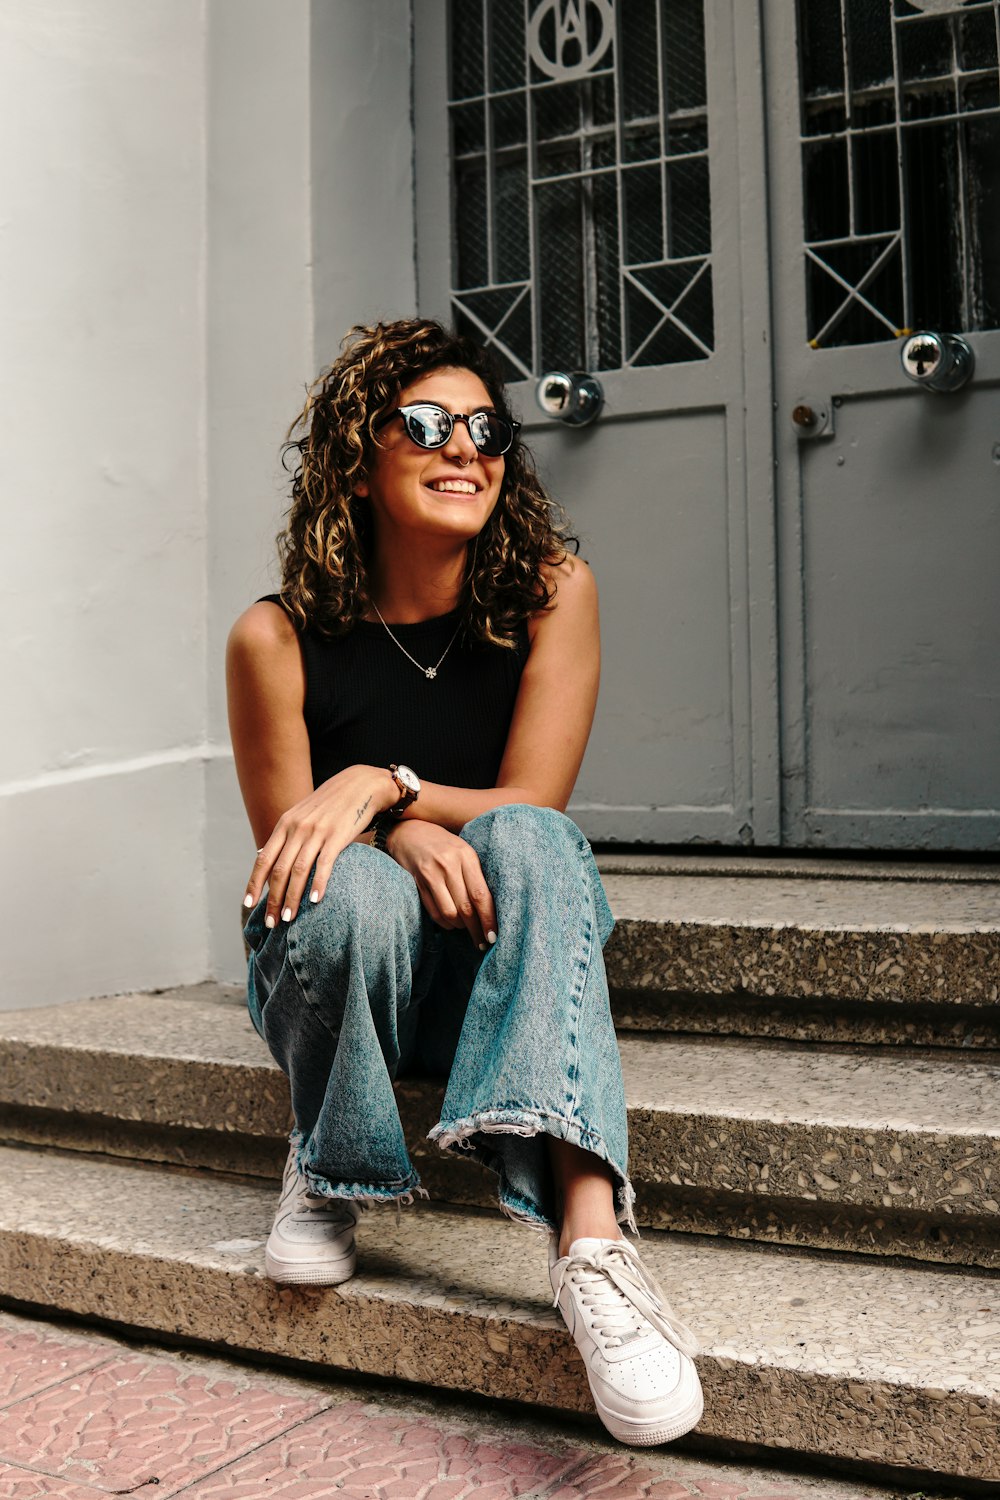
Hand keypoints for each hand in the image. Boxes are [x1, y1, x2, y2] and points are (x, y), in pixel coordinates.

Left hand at [244, 765, 393, 926]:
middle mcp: (297, 828)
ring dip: (292, 898)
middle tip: (272, 922)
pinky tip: (314, 901)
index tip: (248, 906)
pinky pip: (324, 864)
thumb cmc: (330, 805)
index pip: (263, 860)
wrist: (359, 785)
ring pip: (298, 871)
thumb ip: (285, 836)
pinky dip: (318, 884)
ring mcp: (316, 832)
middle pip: (278, 870)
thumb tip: (265, 857)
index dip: (254, 884)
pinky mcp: (337, 836)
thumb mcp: (301, 815)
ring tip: (289, 919)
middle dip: (273, 900)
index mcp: (284, 825)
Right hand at [385, 821, 496, 950]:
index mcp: (466, 856)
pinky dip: (445, 922)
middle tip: (483, 942)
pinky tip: (451, 922)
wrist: (409, 831)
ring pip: (449, 913)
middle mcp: (448, 865)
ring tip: (465, 927)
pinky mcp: (417, 883)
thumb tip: (492, 909)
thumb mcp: (464, 851)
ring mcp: (430, 874)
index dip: (488, 919)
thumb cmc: (444, 844)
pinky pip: (434, 911)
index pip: (481, 895)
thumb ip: (476, 875)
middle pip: (466, 907)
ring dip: (460, 926)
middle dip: (476, 929)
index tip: (494, 935)